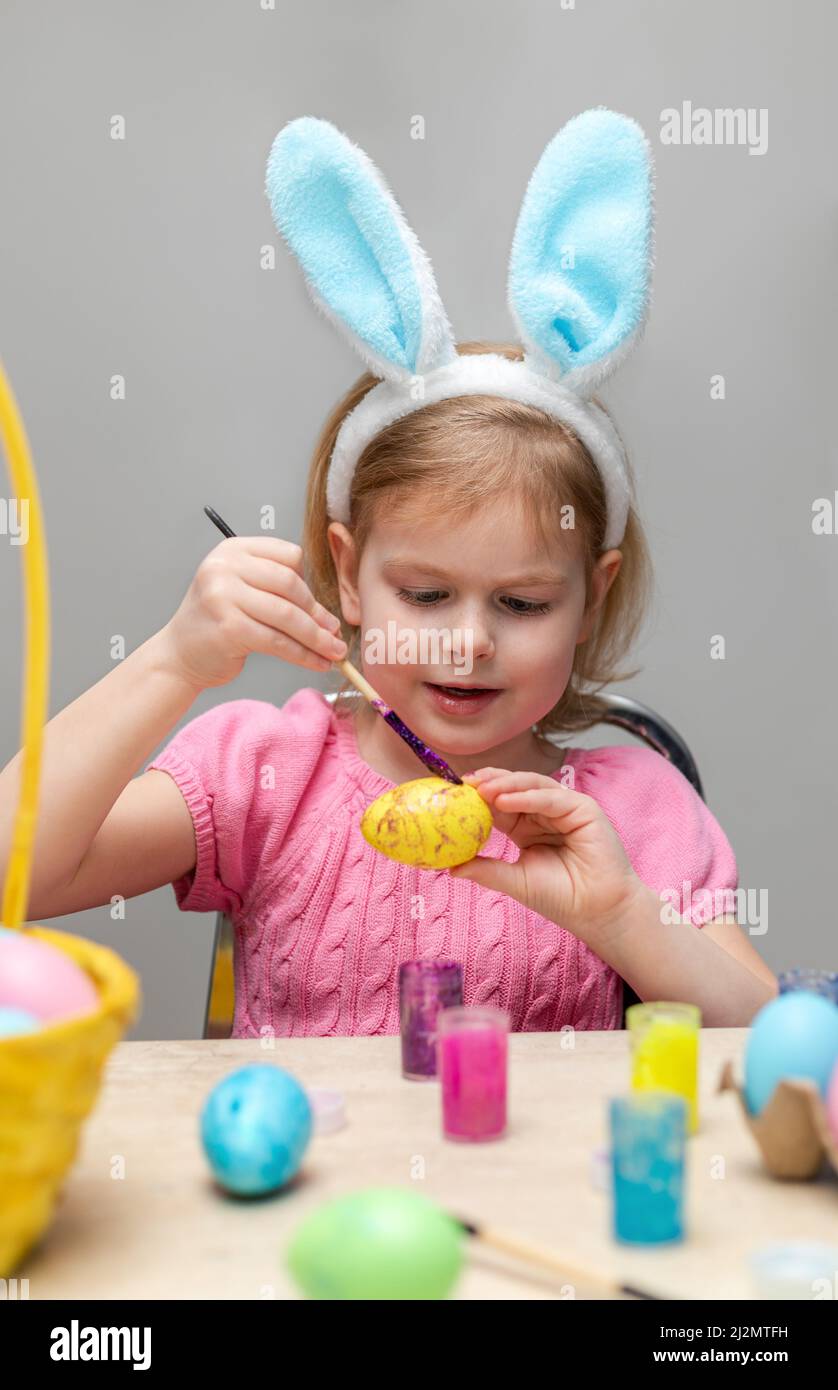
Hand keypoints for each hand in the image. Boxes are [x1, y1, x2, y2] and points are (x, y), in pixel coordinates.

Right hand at [160, 536, 346, 689]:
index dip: (308, 582)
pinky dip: (302, 655)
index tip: (318, 607)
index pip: (288, 555)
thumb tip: (327, 615)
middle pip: (290, 585)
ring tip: (333, 652)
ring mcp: (224, 596)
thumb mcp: (240, 591)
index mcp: (232, 550)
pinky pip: (278, 641)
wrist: (178, 655)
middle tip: (333, 632)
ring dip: (316, 637)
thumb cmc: (215, 624)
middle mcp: (225, 567)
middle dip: (317, 613)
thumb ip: (275, 589)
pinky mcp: (229, 627)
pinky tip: (317, 662)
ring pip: (287, 616)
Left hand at [449, 767, 650, 944]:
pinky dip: (527, 797)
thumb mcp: (515, 880)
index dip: (478, 797)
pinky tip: (505, 801)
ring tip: (481, 789)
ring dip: (505, 785)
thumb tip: (450, 868)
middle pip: (514, 788)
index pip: (499, 804)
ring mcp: (565, 808)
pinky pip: (551, 798)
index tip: (452, 795)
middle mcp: (545, 813)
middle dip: (489, 783)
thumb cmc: (561, 897)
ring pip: (532, 787)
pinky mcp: (584, 809)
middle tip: (464, 783)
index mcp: (527, 827)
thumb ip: (486, 870)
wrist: (597, 912)